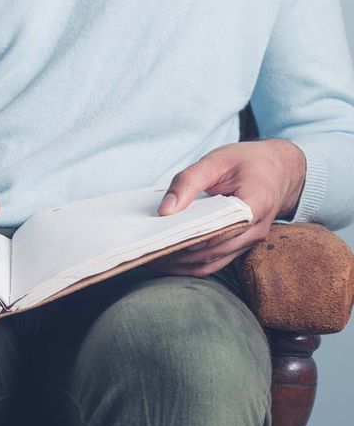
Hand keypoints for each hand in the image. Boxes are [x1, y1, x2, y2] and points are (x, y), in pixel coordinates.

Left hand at [147, 139, 305, 277]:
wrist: (279, 168)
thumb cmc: (247, 161)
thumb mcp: (216, 160)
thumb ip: (189, 182)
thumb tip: (165, 211)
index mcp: (256, 203)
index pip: (219, 229)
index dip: (190, 237)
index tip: (162, 239)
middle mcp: (256, 228)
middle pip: (213, 251)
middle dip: (179, 255)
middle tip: (147, 252)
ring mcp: (251, 240)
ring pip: (213, 262)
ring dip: (182, 265)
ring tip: (152, 258)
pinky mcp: (241, 245)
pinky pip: (215, 261)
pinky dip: (191, 263)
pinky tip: (169, 258)